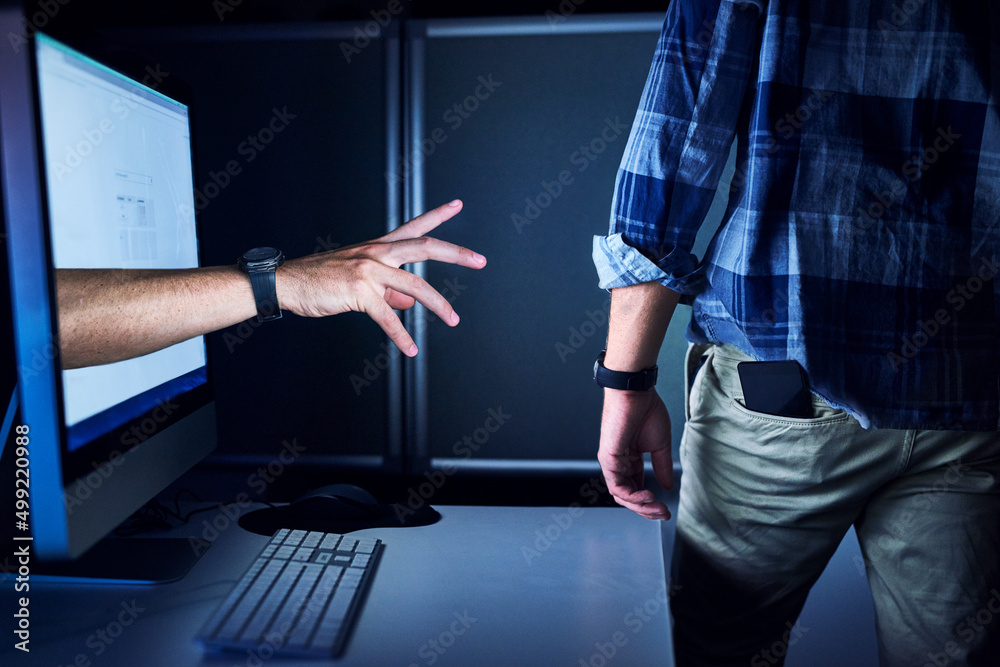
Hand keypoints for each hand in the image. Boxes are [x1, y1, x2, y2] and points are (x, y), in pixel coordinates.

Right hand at [276, 200, 485, 355]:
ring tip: (453, 319)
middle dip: (456, 254)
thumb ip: (389, 291)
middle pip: (425, 247)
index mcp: (377, 247)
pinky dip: (401, 335)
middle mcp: (376, 253)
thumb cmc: (321, 280)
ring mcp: (368, 270)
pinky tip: (410, 347)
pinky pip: (388, 316)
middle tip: (480, 260)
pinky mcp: (359, 292)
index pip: (414, 226)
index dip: (437, 215)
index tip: (457, 205)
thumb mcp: (359, 280)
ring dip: (438, 305)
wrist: (287, 283)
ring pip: (414, 285)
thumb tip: (411, 304)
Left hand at [597, 388, 672, 519]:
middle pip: (628, 496)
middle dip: (646, 509)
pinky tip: (648, 496)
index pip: (636, 489)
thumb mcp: (660, 445)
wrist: (636, 393)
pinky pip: (617, 485)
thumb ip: (662, 467)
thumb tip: (668, 486)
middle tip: (663, 514)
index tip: (665, 510)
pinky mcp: (608, 459)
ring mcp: (611, 463)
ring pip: (621, 495)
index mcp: (630, 460)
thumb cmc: (646, 411)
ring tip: (657, 507)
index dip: (650, 503)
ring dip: (640, 506)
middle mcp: (618, 464)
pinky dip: (632, 495)